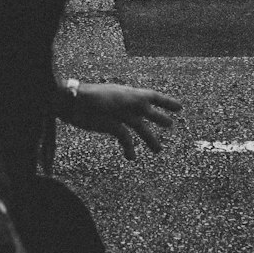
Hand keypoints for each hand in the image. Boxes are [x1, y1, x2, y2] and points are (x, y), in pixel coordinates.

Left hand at [62, 82, 181, 159]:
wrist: (73, 104)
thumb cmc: (95, 97)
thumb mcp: (117, 98)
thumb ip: (134, 100)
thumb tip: (148, 104)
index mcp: (131, 95)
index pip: (153, 97)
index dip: (167, 102)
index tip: (180, 108)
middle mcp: (127, 105)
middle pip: (148, 114)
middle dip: (159, 119)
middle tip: (171, 125)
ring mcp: (119, 116)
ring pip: (139, 129)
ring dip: (148, 139)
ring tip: (158, 150)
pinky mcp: (110, 126)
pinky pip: (124, 138)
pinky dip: (129, 148)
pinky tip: (130, 157)